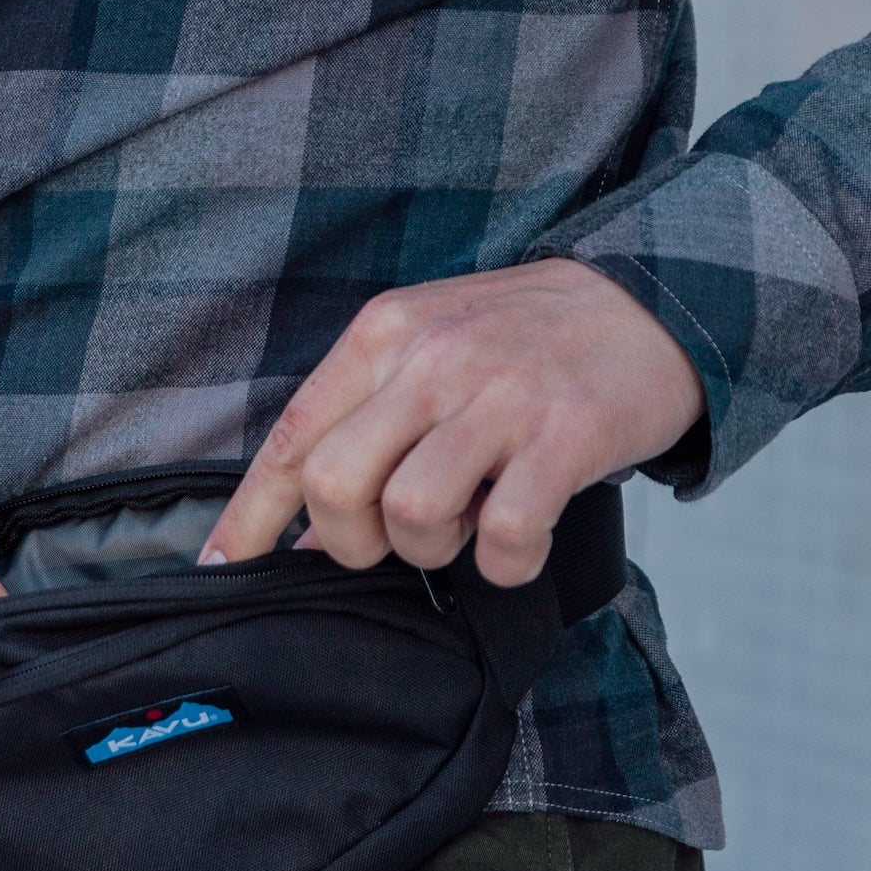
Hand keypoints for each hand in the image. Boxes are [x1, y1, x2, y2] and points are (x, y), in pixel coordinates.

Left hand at [201, 261, 703, 588]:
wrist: (650, 299)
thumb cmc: (528, 339)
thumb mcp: (432, 347)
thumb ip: (367, 421)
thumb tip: (306, 531)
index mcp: (386, 334)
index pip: (294, 436)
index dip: (248, 517)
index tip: (220, 571)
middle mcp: (433, 358)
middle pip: (336, 484)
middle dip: (352, 542)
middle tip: (394, 539)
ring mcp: (500, 396)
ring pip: (412, 514)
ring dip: (435, 549)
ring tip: (469, 522)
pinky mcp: (565, 435)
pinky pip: (504, 536)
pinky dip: (505, 564)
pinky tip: (519, 543)